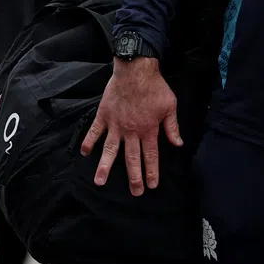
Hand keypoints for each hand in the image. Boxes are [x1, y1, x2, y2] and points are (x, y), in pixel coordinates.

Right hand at [80, 57, 181, 196]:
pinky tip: (85, 152)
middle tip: (134, 193)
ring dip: (105, 166)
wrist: (136, 70)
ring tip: (100, 181)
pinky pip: (94, 131)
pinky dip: (89, 141)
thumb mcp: (170, 106)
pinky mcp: (104, 115)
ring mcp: (115, 124)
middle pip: (131, 158)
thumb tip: (178, 144)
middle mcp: (131, 131)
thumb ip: (172, 127)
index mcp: (148, 130)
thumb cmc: (155, 87)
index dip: (151, 172)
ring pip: (110, 150)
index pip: (150, 156)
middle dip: (133, 177)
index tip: (151, 186)